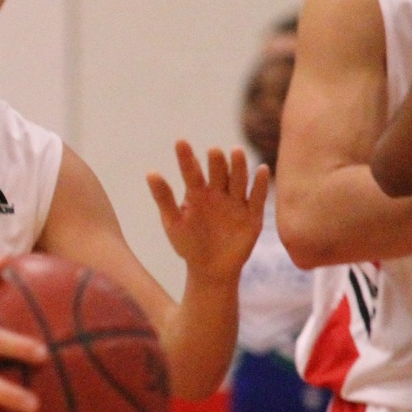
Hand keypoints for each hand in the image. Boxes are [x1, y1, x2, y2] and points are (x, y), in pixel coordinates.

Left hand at [148, 141, 267, 282]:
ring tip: (235, 152)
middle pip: (218, 173)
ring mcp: (236, 203)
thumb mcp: (173, 222)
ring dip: (238, 167)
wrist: (210, 269)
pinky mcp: (253, 216)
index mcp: (198, 193)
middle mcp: (219, 193)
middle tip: (212, 150)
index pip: (192, 172)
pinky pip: (257, 198)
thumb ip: (164, 198)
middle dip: (216, 162)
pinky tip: (261, 170)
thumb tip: (150, 172)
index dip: (186, 158)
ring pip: (238, 181)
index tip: (180, 142)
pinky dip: (260, 185)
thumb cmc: (188, 244)